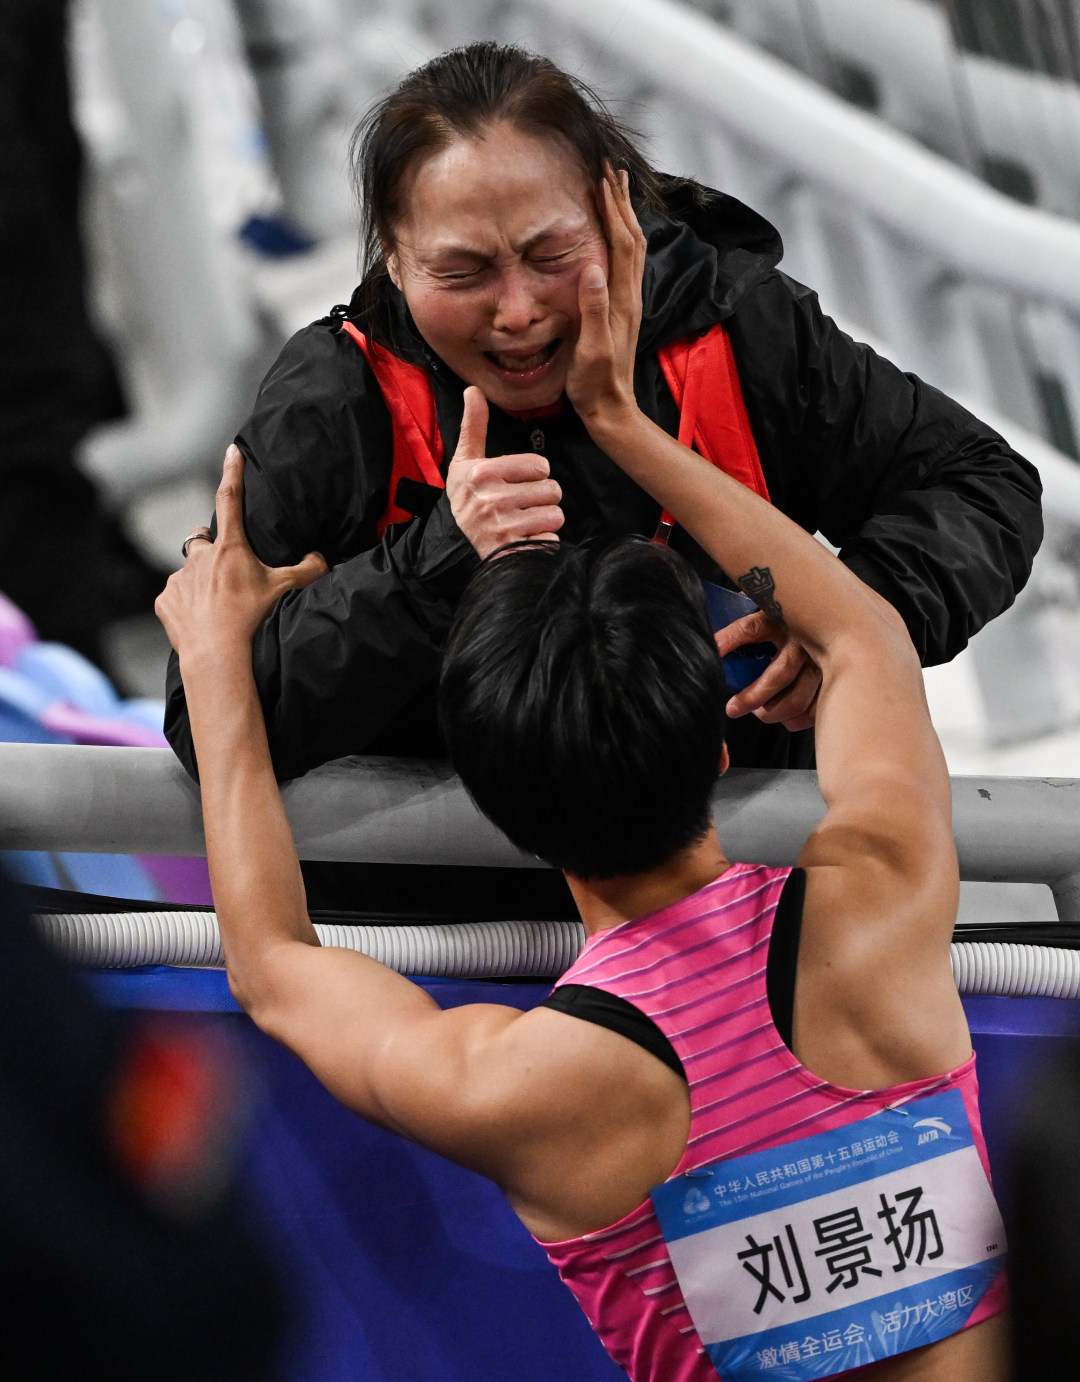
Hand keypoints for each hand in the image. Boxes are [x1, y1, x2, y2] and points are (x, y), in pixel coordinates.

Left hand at [155, 446, 327, 656]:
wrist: (218, 656)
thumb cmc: (253, 619)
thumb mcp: (287, 591)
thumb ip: (309, 570)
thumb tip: (321, 559)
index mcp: (229, 548)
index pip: (230, 498)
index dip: (232, 471)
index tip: (232, 450)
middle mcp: (199, 557)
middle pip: (200, 538)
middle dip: (208, 546)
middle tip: (225, 568)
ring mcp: (179, 579)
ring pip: (188, 571)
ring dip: (199, 580)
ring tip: (216, 605)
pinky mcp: (165, 602)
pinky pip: (175, 597)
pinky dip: (186, 605)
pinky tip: (201, 621)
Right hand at [445, 387, 563, 557]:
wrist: (454, 545)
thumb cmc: (467, 497)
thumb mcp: (465, 461)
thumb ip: (474, 426)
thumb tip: (473, 389)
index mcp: (482, 473)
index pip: (540, 466)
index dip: (535, 475)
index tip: (516, 483)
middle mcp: (490, 500)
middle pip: (552, 490)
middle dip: (542, 498)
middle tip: (521, 505)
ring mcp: (502, 527)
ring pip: (555, 514)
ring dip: (545, 520)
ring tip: (524, 522)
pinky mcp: (513, 550)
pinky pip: (551, 539)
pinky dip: (543, 541)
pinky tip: (524, 539)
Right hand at [565, 166, 645, 428]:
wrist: (610, 409)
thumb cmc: (595, 383)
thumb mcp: (591, 348)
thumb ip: (593, 308)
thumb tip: (592, 267)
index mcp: (620, 299)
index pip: (621, 242)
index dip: (614, 208)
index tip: (604, 177)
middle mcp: (629, 296)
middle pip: (632, 237)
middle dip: (621, 201)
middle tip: (611, 169)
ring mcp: (627, 302)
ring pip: (632, 248)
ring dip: (624, 216)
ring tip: (616, 191)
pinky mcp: (621, 310)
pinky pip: (625, 263)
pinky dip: (621, 238)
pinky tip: (614, 234)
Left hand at [714, 611, 820, 731]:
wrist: (830, 610)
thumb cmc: (789, 616)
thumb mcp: (767, 608)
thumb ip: (746, 621)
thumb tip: (714, 640)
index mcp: (782, 618)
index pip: (750, 629)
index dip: (728, 640)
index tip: (712, 652)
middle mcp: (804, 639)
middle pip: (778, 675)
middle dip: (752, 698)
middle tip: (732, 708)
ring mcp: (821, 661)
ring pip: (797, 699)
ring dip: (773, 712)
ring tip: (759, 712)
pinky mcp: (832, 679)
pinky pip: (814, 709)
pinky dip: (797, 718)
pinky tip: (784, 716)